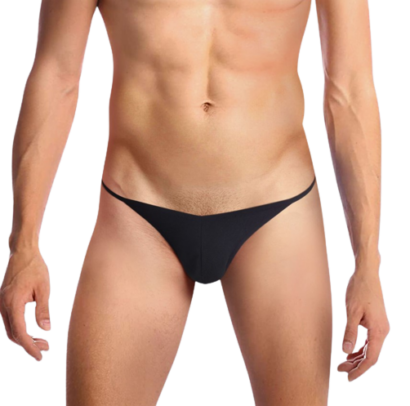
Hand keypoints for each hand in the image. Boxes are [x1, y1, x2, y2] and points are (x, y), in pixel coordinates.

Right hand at [0, 248, 50, 361]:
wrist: (22, 252)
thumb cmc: (35, 268)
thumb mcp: (43, 288)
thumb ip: (43, 309)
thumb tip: (46, 330)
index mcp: (13, 304)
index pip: (20, 334)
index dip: (30, 347)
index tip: (40, 356)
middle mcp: (4, 306)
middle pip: (14, 334)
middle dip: (29, 344)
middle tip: (47, 348)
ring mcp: (2, 303)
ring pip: (11, 329)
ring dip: (25, 337)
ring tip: (43, 340)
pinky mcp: (5, 300)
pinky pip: (11, 320)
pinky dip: (21, 328)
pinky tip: (34, 328)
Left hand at [336, 267, 389, 382]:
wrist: (367, 273)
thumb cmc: (358, 290)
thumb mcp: (351, 311)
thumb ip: (350, 332)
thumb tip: (346, 351)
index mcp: (378, 331)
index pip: (371, 358)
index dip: (360, 370)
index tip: (349, 378)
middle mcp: (383, 331)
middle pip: (371, 355)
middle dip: (356, 365)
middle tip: (340, 370)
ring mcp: (381, 326)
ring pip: (370, 348)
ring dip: (357, 357)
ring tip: (342, 363)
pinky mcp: (377, 322)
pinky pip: (370, 340)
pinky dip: (360, 347)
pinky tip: (350, 351)